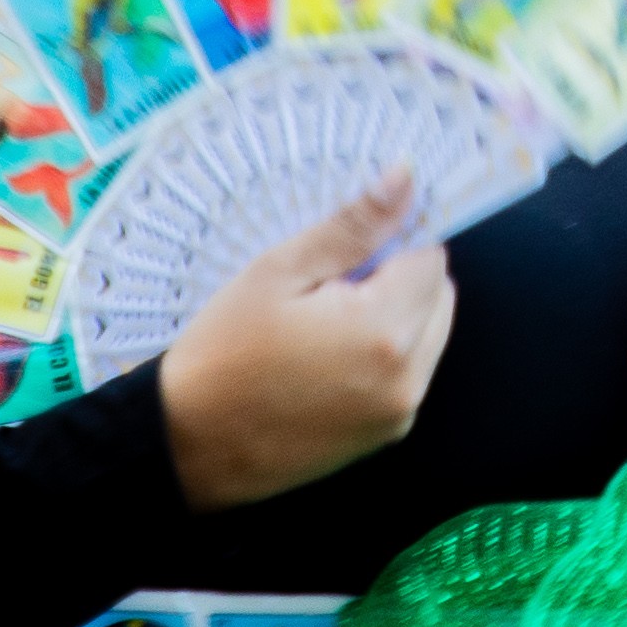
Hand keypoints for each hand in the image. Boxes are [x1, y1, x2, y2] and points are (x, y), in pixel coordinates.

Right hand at [160, 170, 455, 509]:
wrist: (189, 447)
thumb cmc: (223, 355)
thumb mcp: (279, 272)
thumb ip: (353, 227)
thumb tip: (406, 180)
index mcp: (386, 331)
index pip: (430, 257)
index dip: (393, 241)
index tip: (349, 247)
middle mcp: (408, 377)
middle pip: (438, 297)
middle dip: (398, 279)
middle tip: (328, 287)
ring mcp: (399, 412)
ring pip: (428, 335)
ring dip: (395, 317)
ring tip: (322, 325)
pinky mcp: (385, 434)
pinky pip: (408, 373)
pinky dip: (383, 355)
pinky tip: (324, 359)